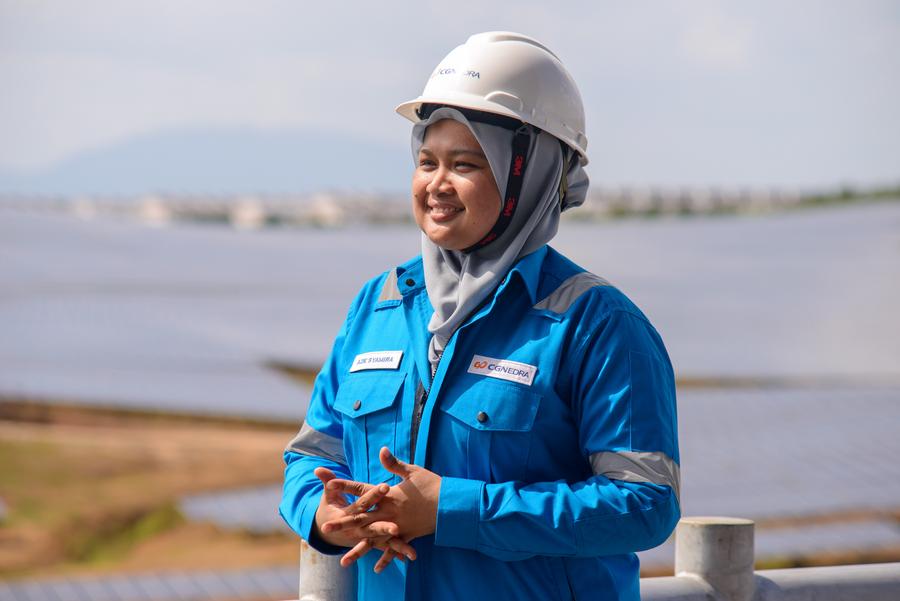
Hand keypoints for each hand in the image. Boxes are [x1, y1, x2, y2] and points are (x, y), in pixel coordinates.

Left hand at [322, 447, 441, 566]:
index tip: (329, 485)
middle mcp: (389, 513)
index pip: (362, 490)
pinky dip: (386, 559)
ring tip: (343, 561)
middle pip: (361, 519)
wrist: (450, 505)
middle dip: (342, 523)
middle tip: (325, 528)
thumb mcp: (413, 471)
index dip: (346, 486)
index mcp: (388, 495)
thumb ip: (394, 464)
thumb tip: (382, 449)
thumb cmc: (432, 485)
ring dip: (358, 550)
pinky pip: (394, 549)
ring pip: (374, 540)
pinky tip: (376, 569)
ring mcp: (397, 526)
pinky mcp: (407, 535)